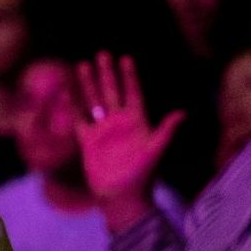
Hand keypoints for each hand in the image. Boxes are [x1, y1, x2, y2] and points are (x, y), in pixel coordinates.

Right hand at [73, 52, 182, 223]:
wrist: (121, 197)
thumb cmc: (142, 175)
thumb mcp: (155, 150)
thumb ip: (166, 130)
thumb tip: (182, 113)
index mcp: (137, 122)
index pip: (132, 93)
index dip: (129, 76)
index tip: (125, 58)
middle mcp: (119, 123)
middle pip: (111, 92)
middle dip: (107, 73)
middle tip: (102, 54)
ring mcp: (102, 131)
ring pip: (94, 101)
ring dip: (88, 84)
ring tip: (82, 65)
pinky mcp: (88, 141)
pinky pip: (79, 119)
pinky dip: (73, 106)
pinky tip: (67, 92)